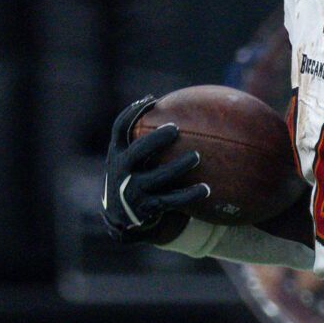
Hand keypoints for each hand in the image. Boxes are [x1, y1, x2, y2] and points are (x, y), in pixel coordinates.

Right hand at [102, 96, 207, 240]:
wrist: (122, 221)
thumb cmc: (133, 181)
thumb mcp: (129, 162)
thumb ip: (142, 143)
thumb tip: (176, 110)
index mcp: (117, 155)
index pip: (119, 129)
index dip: (133, 112)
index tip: (151, 100)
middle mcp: (122, 172)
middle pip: (138, 152)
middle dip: (155, 140)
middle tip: (175, 129)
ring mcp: (134, 191)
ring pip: (158, 177)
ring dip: (178, 167)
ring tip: (196, 156)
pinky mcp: (149, 208)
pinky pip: (173, 201)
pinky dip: (190, 195)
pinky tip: (206, 189)